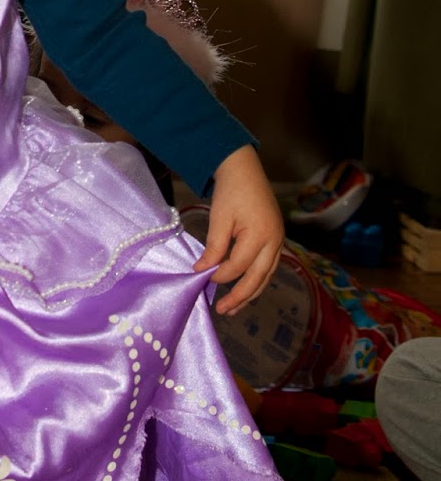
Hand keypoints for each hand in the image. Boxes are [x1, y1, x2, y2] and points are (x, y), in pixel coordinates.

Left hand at [193, 144, 283, 315]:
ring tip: (233, 308)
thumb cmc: (231, 192)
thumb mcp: (219, 219)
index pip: (238, 266)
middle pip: (258, 278)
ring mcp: (279, 241)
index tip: (202, 279)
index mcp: (261, 235)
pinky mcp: (276, 239)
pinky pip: (268, 267)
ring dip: (250, 293)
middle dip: (240, 297)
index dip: (220, 276)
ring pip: (266, 276)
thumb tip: (201, 271)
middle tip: (222, 311)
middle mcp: (275, 241)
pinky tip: (244, 288)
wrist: (244, 170)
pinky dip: (256, 280)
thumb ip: (214, 247)